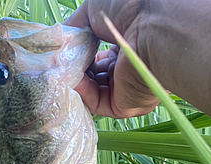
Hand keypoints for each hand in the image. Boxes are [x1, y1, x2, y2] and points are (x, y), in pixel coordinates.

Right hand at [64, 0, 158, 117]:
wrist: (152, 25)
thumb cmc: (131, 7)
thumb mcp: (95, 8)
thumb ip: (76, 24)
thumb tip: (61, 39)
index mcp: (126, 46)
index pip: (97, 56)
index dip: (79, 54)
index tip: (63, 51)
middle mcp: (127, 69)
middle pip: (93, 75)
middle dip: (74, 69)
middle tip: (58, 62)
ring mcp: (126, 89)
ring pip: (92, 91)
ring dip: (75, 81)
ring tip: (60, 70)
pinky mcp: (123, 106)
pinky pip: (96, 102)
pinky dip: (81, 92)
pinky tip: (71, 79)